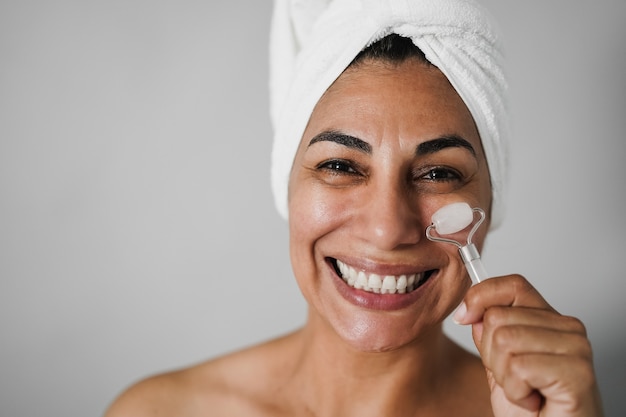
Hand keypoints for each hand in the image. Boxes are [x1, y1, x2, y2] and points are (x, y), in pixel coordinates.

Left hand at [454, 274, 603, 416]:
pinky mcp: (577, 372)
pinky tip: (533, 400)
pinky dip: (515, 392)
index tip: (463, 317)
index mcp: (547, 319)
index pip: (511, 285)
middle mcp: (567, 327)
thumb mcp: (498, 364)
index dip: (479, 297)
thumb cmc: (532, 409)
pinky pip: (519, 367)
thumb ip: (488, 333)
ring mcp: (576, 347)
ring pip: (505, 340)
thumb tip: (472, 310)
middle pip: (498, 317)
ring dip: (503, 376)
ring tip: (525, 390)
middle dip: (491, 355)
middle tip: (514, 379)